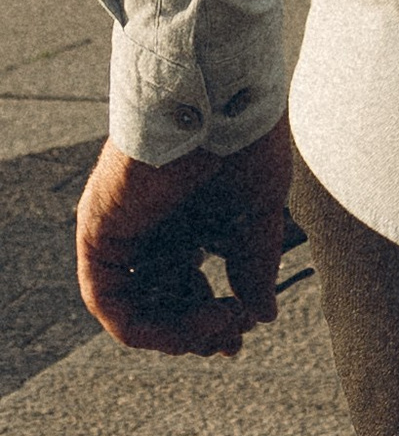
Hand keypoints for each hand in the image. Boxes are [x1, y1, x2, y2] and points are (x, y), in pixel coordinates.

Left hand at [77, 116, 294, 358]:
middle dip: (198, 332)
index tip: (243, 330)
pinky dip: (146, 327)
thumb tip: (261, 314)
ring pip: (137, 309)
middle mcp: (149, 228)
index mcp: (184, 218)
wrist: (217, 95)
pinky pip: (109, 303)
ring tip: (221, 325)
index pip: (187, 285)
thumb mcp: (258, 212)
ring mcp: (123, 232)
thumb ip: (254, 264)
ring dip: (179, 334)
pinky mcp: (100, 234)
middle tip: (233, 340)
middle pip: (163, 303)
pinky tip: (186, 327)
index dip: (213, 317)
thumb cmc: (244, 139)